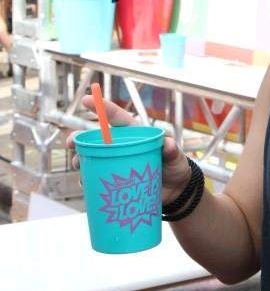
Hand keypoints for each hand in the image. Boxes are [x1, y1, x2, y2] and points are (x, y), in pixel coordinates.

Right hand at [68, 94, 191, 202]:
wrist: (175, 191)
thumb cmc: (175, 167)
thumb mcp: (176, 157)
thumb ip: (172, 151)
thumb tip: (168, 144)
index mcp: (135, 134)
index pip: (117, 117)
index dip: (102, 107)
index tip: (87, 100)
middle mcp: (122, 146)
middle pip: (97, 140)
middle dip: (80, 140)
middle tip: (71, 143)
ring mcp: (116, 163)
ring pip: (92, 159)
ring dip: (81, 160)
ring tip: (78, 166)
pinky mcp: (115, 180)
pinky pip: (97, 178)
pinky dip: (89, 180)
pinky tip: (85, 183)